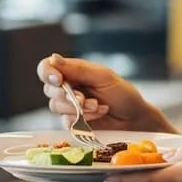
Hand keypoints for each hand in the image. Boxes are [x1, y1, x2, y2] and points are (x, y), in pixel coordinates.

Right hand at [36, 53, 172, 131]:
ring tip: (98, 105)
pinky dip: (83, 118)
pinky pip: (66, 121)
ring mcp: (69, 106)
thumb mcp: (102, 76)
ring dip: (79, 107)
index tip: (59, 80)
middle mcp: (67, 88)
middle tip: (84, 98)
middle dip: (67, 95)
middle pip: (48, 89)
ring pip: (56, 107)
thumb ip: (78, 69)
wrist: (135, 118)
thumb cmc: (122, 93)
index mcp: (72, 72)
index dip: (48, 73)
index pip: (46, 68)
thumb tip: (54, 59)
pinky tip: (99, 113)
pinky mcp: (73, 123)